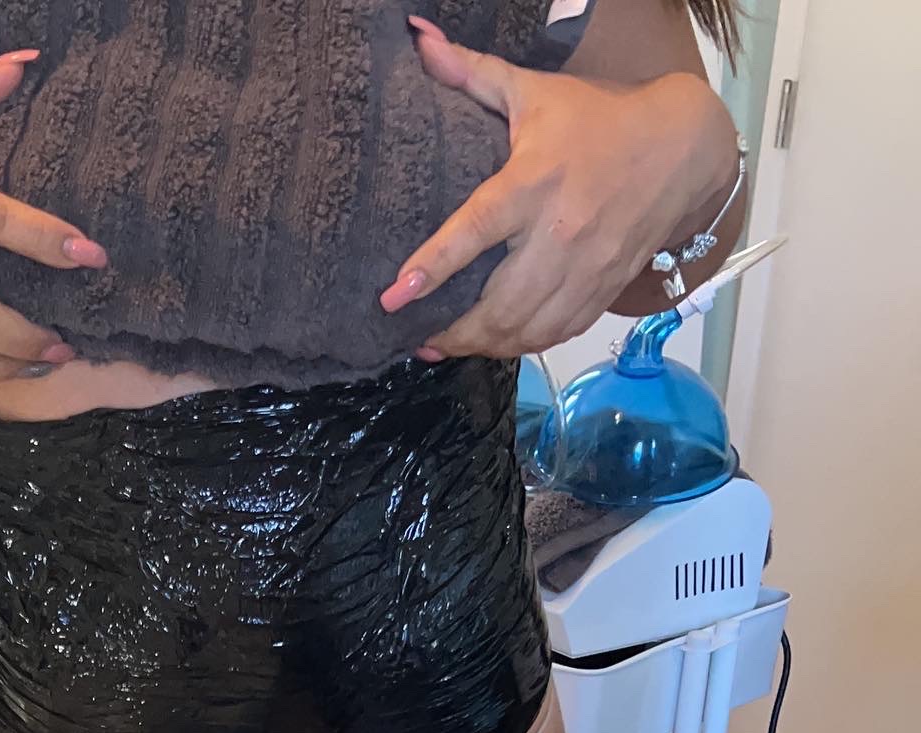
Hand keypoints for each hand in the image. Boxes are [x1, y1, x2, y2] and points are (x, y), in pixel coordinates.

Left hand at [381, 17, 738, 358]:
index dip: (433, 265)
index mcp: (535, 182)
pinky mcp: (602, 291)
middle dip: (452, 329)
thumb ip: (474, 76)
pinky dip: (518, 347)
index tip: (395, 295)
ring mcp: (585, 270)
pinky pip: (554, 336)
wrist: (681, 150)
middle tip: (416, 332)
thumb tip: (421, 42)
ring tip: (446, 343)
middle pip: (499, 304)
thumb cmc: (598, 121)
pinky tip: (493, 344)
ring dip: (481, 346)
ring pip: (525, 330)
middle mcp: (561, 233)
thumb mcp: (537, 94)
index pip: (476, 229)